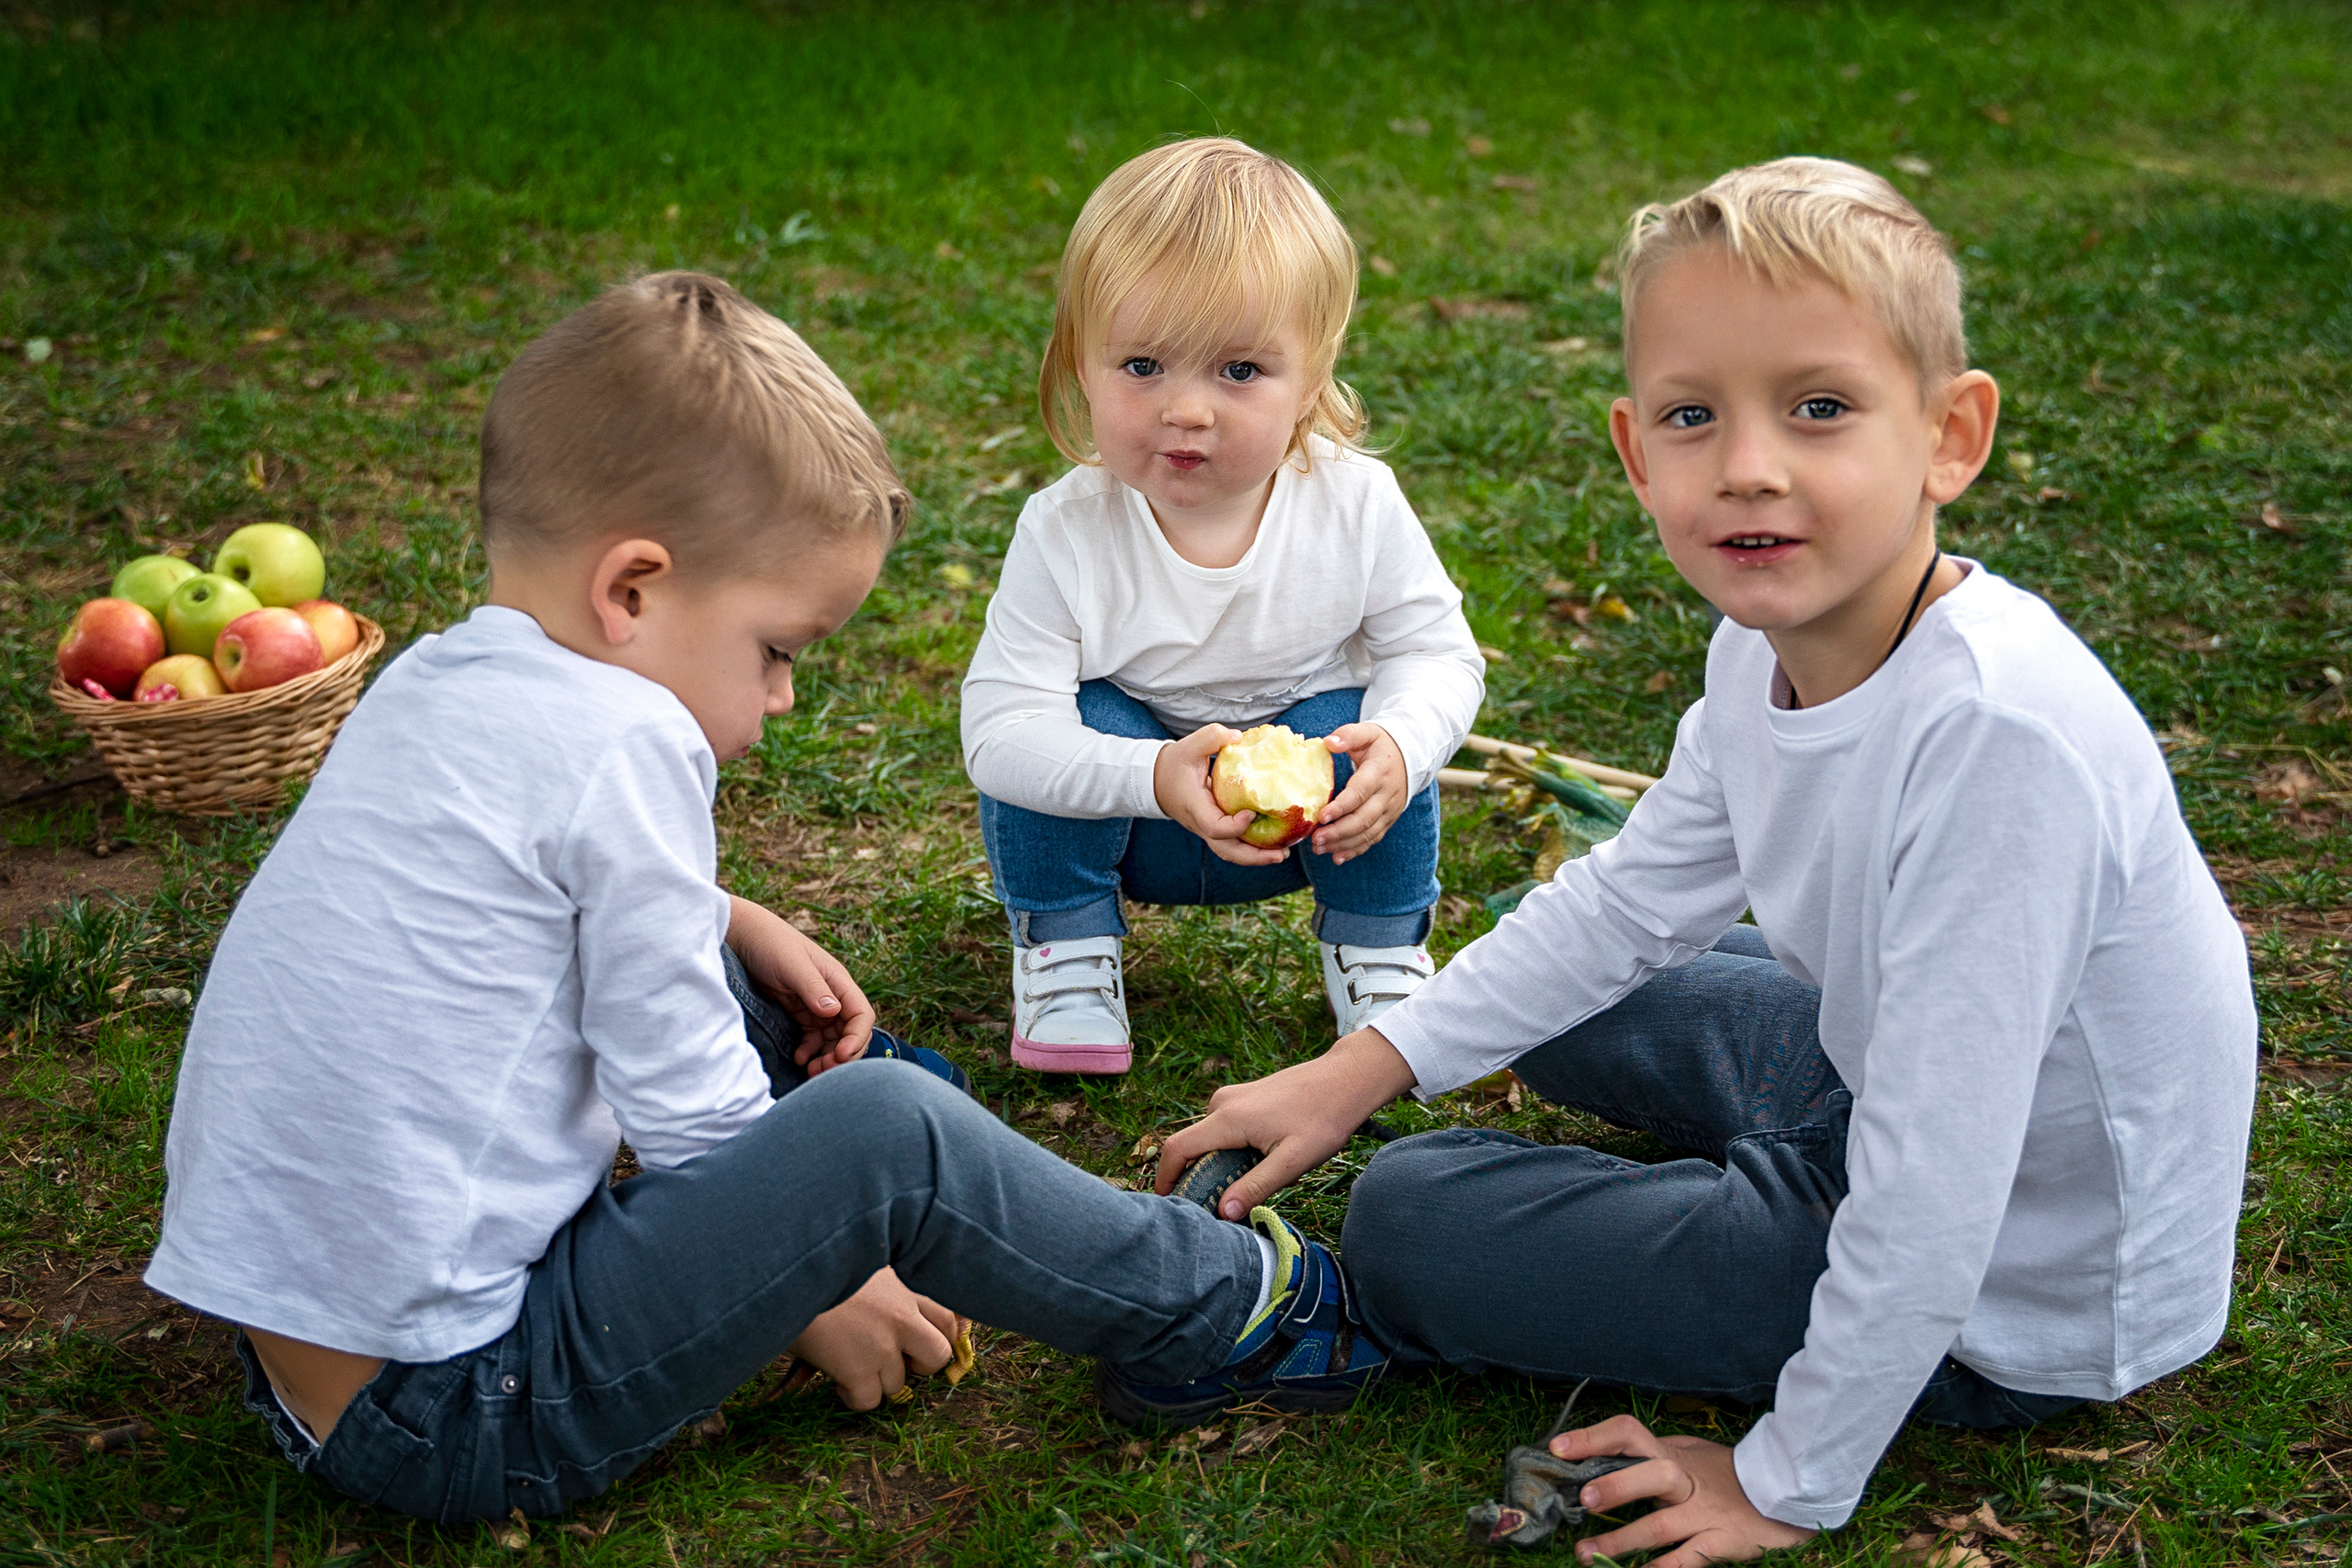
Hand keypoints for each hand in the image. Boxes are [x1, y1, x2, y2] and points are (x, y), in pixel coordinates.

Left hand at [727, 895, 876, 1074]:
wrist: (744, 936)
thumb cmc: (770, 943)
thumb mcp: (792, 964)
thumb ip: (813, 988)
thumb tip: (834, 1012)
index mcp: (838, 981)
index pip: (861, 1015)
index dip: (857, 1038)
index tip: (841, 1055)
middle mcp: (832, 995)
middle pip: (850, 1032)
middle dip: (843, 1055)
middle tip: (823, 1070)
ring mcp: (816, 1005)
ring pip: (832, 1039)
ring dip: (827, 1058)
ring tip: (810, 1071)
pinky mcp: (800, 1013)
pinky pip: (813, 1039)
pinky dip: (810, 1052)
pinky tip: (798, 1058)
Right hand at [787, 1266, 958, 1409]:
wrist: (785, 1276)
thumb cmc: (818, 1265)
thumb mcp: (865, 1264)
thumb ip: (887, 1287)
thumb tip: (892, 1318)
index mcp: (907, 1285)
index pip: (948, 1317)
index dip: (937, 1336)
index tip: (919, 1344)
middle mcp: (903, 1315)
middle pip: (939, 1355)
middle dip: (921, 1365)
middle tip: (893, 1360)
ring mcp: (882, 1345)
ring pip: (898, 1383)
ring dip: (876, 1380)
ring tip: (850, 1363)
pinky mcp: (858, 1370)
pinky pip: (869, 1401)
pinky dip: (854, 1397)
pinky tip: (837, 1380)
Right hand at [1153, 723, 1290, 866]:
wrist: (1157, 781)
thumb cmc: (1174, 764)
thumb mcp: (1188, 746)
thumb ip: (1211, 737)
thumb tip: (1238, 736)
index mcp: (1195, 806)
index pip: (1213, 826)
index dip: (1234, 826)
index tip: (1252, 812)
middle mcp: (1201, 824)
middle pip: (1226, 851)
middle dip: (1254, 856)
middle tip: (1281, 854)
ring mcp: (1208, 829)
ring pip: (1231, 852)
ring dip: (1256, 857)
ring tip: (1283, 853)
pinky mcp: (1215, 828)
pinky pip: (1234, 844)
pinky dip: (1253, 847)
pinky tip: (1274, 842)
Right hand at [1154, 1028, 1417, 1218]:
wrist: (1345, 1080)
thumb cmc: (1323, 1119)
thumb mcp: (1292, 1161)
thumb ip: (1255, 1186)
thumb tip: (1223, 1212)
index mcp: (1229, 1118)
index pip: (1177, 1149)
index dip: (1165, 1178)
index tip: (1169, 1204)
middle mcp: (1222, 1103)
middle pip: (1190, 1145)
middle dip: (1194, 1176)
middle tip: (1215, 1206)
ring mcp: (1232, 1096)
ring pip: (1208, 1137)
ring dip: (1215, 1163)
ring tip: (1245, 1185)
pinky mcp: (1243, 1096)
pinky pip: (1221, 1127)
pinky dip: (1227, 1149)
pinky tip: (1256, 1162)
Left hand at [1311, 723, 1407, 863]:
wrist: (1410, 756)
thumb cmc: (1380, 744)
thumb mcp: (1367, 732)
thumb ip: (1348, 734)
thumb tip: (1328, 742)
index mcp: (1379, 772)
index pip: (1360, 792)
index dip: (1342, 806)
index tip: (1321, 816)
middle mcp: (1387, 795)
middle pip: (1364, 819)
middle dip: (1339, 832)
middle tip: (1316, 840)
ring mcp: (1389, 810)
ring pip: (1368, 833)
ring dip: (1343, 843)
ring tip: (1319, 848)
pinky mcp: (1388, 820)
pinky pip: (1373, 838)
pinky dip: (1356, 850)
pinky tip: (1337, 857)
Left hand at [1551, 1415, 1815, 1567]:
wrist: (1787, 1493)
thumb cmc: (1730, 1474)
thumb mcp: (1693, 1452)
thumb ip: (1657, 1451)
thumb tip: (1608, 1450)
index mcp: (1673, 1455)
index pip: (1629, 1434)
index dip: (1593, 1438)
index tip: (1558, 1449)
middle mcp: (1687, 1481)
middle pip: (1652, 1474)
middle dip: (1617, 1486)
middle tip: (1584, 1499)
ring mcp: (1704, 1514)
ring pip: (1661, 1526)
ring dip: (1621, 1541)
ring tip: (1586, 1553)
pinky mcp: (1722, 1542)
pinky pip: (1686, 1560)